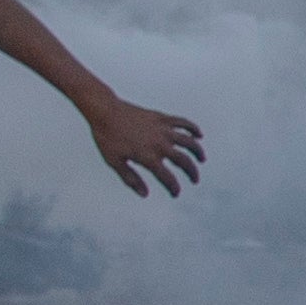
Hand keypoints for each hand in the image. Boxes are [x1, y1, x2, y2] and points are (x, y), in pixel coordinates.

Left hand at [83, 95, 203, 197]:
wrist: (104, 111)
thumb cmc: (106, 137)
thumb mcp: (114, 161)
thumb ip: (130, 178)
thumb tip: (144, 194)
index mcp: (147, 157)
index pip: (167, 178)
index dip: (174, 188)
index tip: (175, 193)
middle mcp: (159, 144)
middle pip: (183, 161)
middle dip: (191, 173)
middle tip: (194, 180)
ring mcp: (162, 130)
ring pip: (188, 142)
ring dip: (197, 152)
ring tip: (201, 159)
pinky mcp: (161, 118)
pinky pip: (182, 123)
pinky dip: (193, 128)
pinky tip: (199, 135)